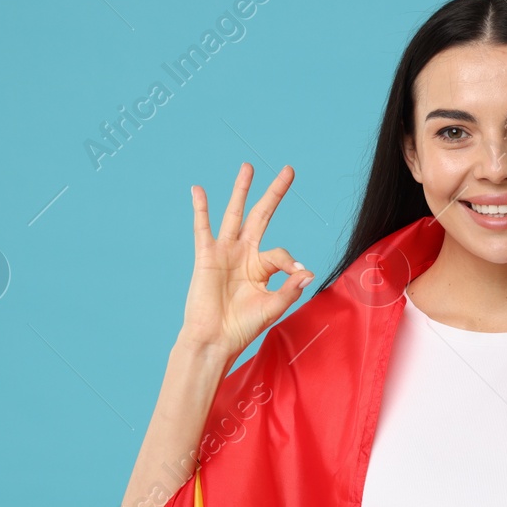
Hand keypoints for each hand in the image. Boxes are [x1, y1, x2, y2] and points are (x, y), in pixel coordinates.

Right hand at [180, 162, 314, 360]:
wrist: (215, 339)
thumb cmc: (243, 327)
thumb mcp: (273, 307)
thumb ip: (290, 288)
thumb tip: (308, 271)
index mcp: (262, 267)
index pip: (280, 252)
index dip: (290, 260)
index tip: (297, 272)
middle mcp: (244, 254)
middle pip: (261, 216)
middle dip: (274, 193)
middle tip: (288, 170)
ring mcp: (225, 252)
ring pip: (235, 214)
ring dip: (241, 190)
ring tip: (248, 167)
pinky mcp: (206, 256)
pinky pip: (203, 228)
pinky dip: (201, 209)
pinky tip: (198, 190)